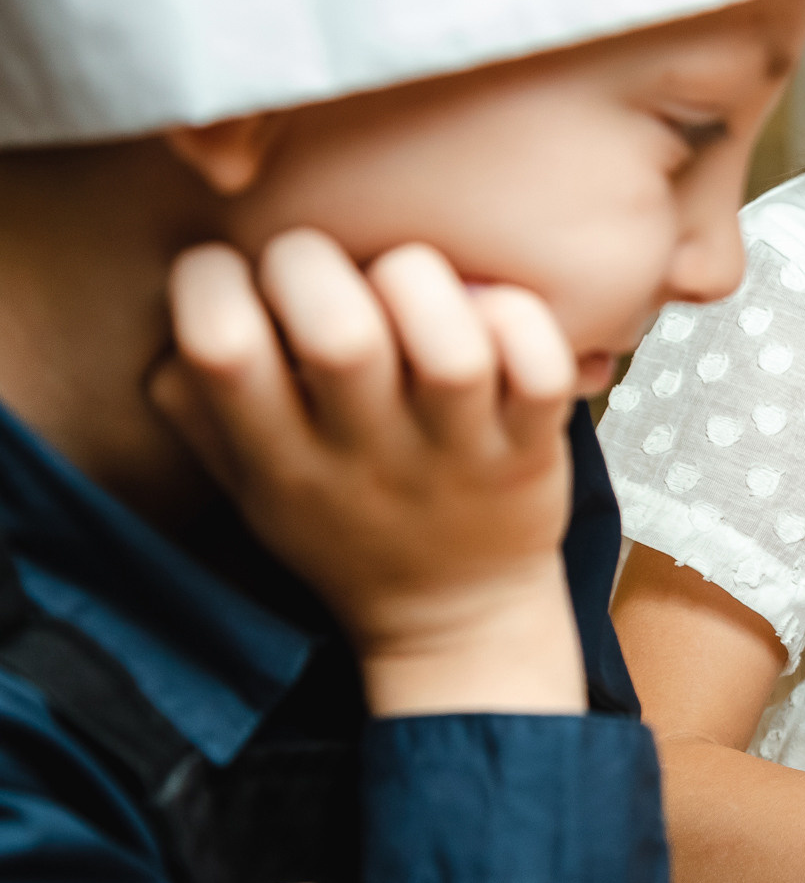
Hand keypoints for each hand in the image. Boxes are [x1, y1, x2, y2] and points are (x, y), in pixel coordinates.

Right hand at [148, 229, 586, 714]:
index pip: (220, 351)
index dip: (211, 281)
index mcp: (279, 462)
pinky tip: (488, 314)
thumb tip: (187, 296)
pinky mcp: (532, 447)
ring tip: (407, 287)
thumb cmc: (342, 523)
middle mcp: (368, 458)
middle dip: (316, 265)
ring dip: (421, 286)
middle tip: (323, 268)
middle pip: (340, 334)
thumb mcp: (246, 483)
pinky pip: (538, 370)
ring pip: (449, 346)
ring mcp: (458, 454)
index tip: (230, 272)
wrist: (454, 617)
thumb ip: (197, 400)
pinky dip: (517, 319)